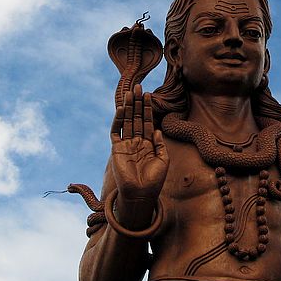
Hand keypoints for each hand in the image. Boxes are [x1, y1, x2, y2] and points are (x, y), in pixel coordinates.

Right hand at [109, 85, 168, 202]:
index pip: (147, 122)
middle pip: (136, 118)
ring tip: (130, 92)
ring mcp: (126, 144)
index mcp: (148, 144)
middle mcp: (136, 142)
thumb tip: (156, 129)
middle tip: (138, 87)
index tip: (149, 95)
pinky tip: (122, 108)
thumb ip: (160, 144)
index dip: (147, 108)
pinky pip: (116, 131)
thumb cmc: (154, 180)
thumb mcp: (163, 160)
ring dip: (128, 107)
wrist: (141, 194)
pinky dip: (118, 120)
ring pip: (126, 121)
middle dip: (137, 103)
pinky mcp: (117, 149)